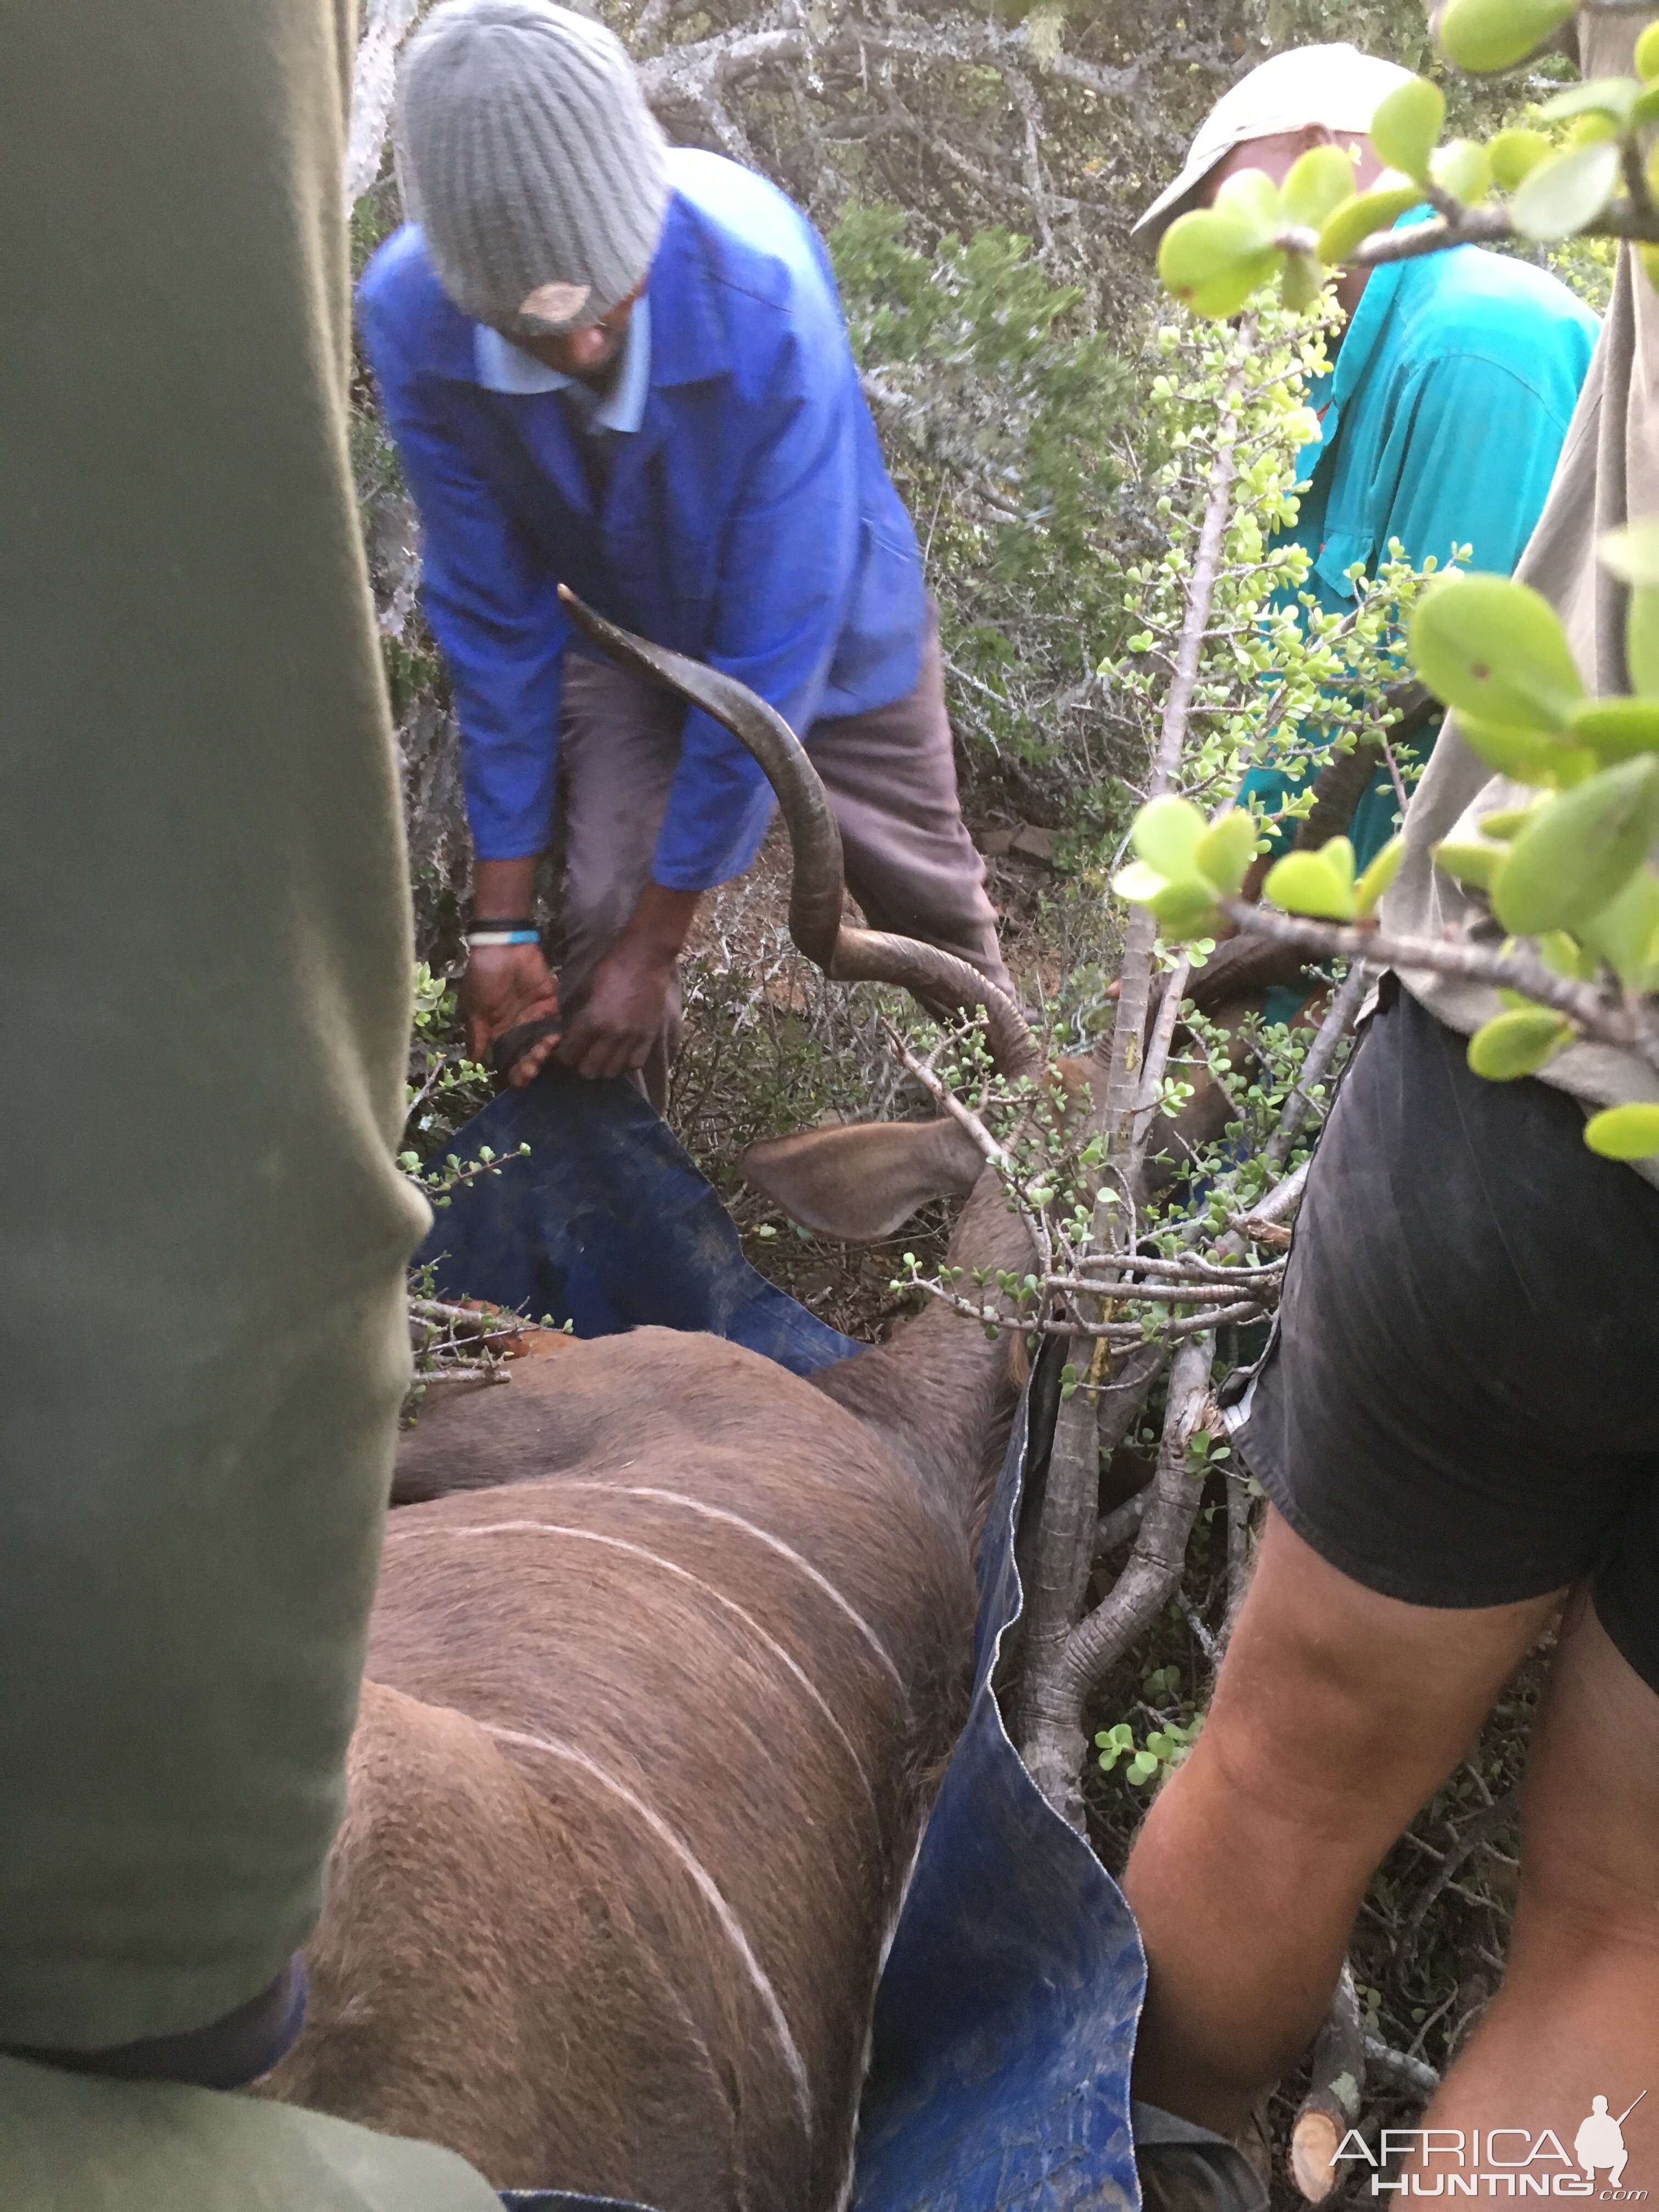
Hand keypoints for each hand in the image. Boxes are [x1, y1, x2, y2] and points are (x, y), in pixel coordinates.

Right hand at [460, 941, 562, 1087]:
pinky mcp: (550, 1005)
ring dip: (542, 1053)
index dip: (513, 1072)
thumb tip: (476, 1063)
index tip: (516, 1082)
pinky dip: (556, 1035)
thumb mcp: (474, 1008)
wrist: (501, 947)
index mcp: (498, 1031)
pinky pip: (556, 1025)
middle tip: (531, 1070)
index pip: (508, 1059)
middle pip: (527, 1055)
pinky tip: (553, 1040)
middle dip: (530, 1066)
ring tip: (540, 1054)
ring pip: (542, 1044)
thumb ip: (478, 1035)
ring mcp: (535, 1017)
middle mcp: (518, 1028)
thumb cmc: (482, 977)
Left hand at [555, 934, 675, 1080]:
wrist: (646, 958)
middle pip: (589, 1070)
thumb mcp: (585, 988)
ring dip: (602, 1068)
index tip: (561, 1053)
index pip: (569, 1054)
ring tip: (599, 1058)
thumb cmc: (612, 967)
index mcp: (592, 1021)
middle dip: (579, 1066)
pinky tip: (620, 1056)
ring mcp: (632, 1038)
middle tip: (579, 1057)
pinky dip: (624, 1064)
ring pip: (612, 1071)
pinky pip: (635, 1064)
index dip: (561, 1056)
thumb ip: (577, 1013)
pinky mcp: (649, 1036)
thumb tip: (568, 1032)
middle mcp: (612, 1035)